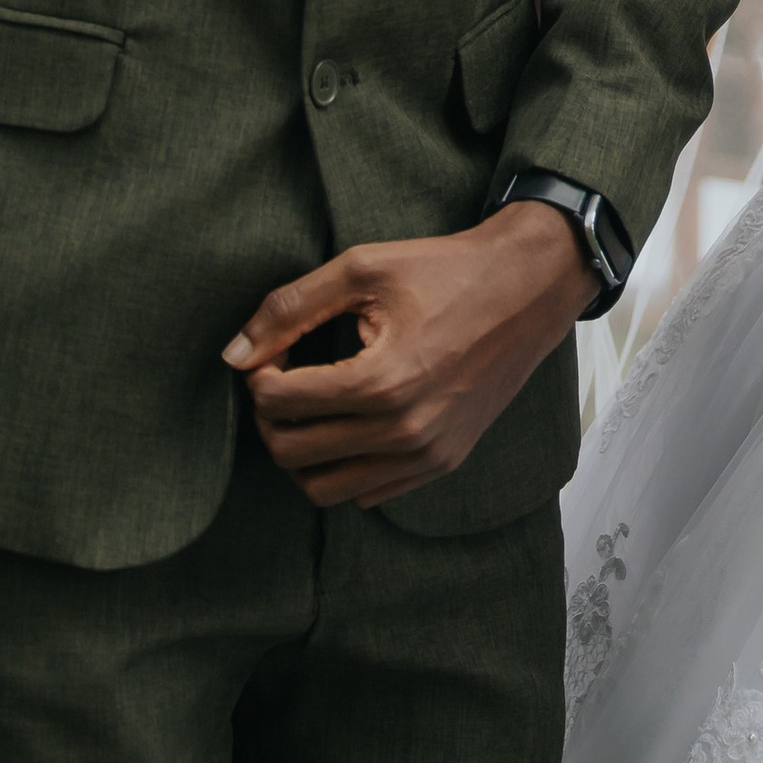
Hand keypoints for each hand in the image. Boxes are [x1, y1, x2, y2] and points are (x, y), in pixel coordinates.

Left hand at [225, 204, 593, 508]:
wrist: (528, 288)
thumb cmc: (446, 271)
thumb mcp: (362, 269)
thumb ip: (289, 309)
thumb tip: (234, 354)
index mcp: (382, 382)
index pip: (278, 404)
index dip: (259, 374)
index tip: (274, 351)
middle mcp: (405, 431)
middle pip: (291, 454)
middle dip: (270, 416)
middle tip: (283, 378)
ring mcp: (427, 455)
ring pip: (323, 489)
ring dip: (300, 451)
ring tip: (311, 405)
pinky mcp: (443, 462)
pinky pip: (366, 493)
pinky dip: (342, 466)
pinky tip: (350, 420)